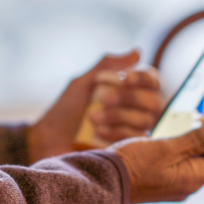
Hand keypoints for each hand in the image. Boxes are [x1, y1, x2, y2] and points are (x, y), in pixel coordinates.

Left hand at [27, 51, 143, 162]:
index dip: (144, 79)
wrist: (48, 141)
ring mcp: (133, 132)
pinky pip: (137, 140)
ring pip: (146, 120)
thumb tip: (138, 51)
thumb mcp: (83, 83)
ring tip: (93, 119)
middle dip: (129, 98)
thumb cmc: (64, 110)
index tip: (126, 79)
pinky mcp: (129, 152)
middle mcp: (134, 111)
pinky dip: (117, 134)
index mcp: (125, 91)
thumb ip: (108, 66)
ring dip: (118, 117)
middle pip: (154, 101)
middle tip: (104, 100)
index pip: (153, 81)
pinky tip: (99, 133)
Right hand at [112, 102, 203, 202]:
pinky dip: (195, 142)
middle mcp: (192, 182)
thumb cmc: (131, 166)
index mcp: (195, 177)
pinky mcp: (169, 176)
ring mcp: (180, 181)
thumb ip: (198, 139)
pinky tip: (187, 130)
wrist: (103, 183)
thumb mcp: (165, 148)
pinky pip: (191, 158)